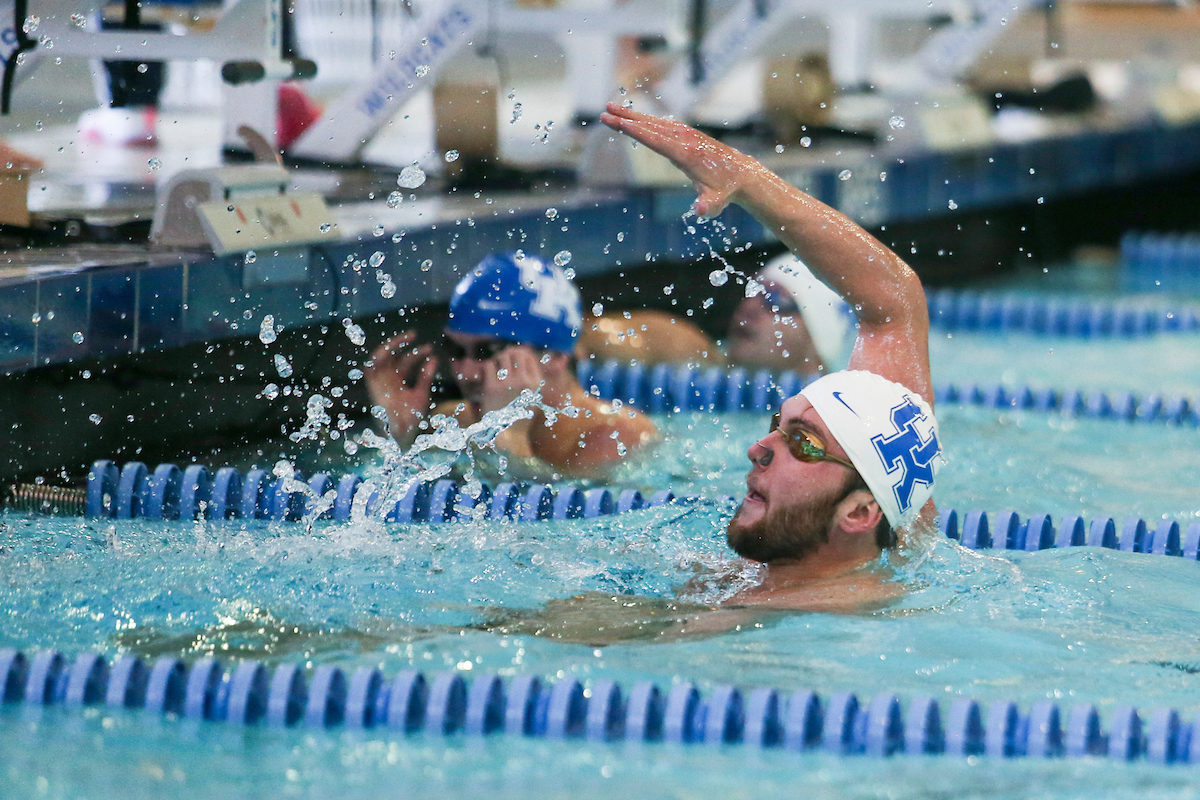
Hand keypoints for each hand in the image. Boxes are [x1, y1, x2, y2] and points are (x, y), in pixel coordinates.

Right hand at [364, 331, 436, 437]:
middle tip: (414, 334)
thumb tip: (434, 358)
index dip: (417, 353)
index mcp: (399, 380)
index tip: (429, 348)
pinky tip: (391, 348)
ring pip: (381, 356)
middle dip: (403, 343)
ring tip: (407, 337)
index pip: (407, 361)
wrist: (400, 431)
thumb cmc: (411, 416)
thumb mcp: (421, 393)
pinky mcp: (372, 384)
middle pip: (394, 355)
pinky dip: (378, 356)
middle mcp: (388, 378)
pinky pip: (371, 366)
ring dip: (392, 345)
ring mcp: (380, 381)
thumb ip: (426, 376)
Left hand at [479, 345, 542, 413]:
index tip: (513, 357)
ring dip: (498, 359)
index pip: (528, 356)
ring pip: (502, 357)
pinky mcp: (492, 387)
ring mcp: (507, 383)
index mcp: (535, 382)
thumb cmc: (519, 412)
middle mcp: (523, 381)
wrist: (506, 432)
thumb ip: (531, 375)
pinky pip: (489, 366)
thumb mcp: (533, 394)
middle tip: (503, 359)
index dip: (520, 353)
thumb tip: (523, 351)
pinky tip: (488, 376)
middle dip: (508, 354)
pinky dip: (488, 368)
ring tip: (496, 367)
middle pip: (515, 353)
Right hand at [599, 103, 758, 217]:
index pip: (656, 140)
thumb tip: (700, 210)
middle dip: (627, 119)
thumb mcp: (716, 203)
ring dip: (633, 116)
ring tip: (612, 109)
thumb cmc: (725, 192)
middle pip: (651, 127)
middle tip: (604, 111)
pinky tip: (635, 118)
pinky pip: (663, 125)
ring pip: (655, 123)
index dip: (636, 131)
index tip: (619, 122)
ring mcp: (687, 135)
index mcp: (686, 154)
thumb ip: (707, 207)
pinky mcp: (688, 136)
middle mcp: (685, 140)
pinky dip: (647, 120)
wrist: (742, 176)